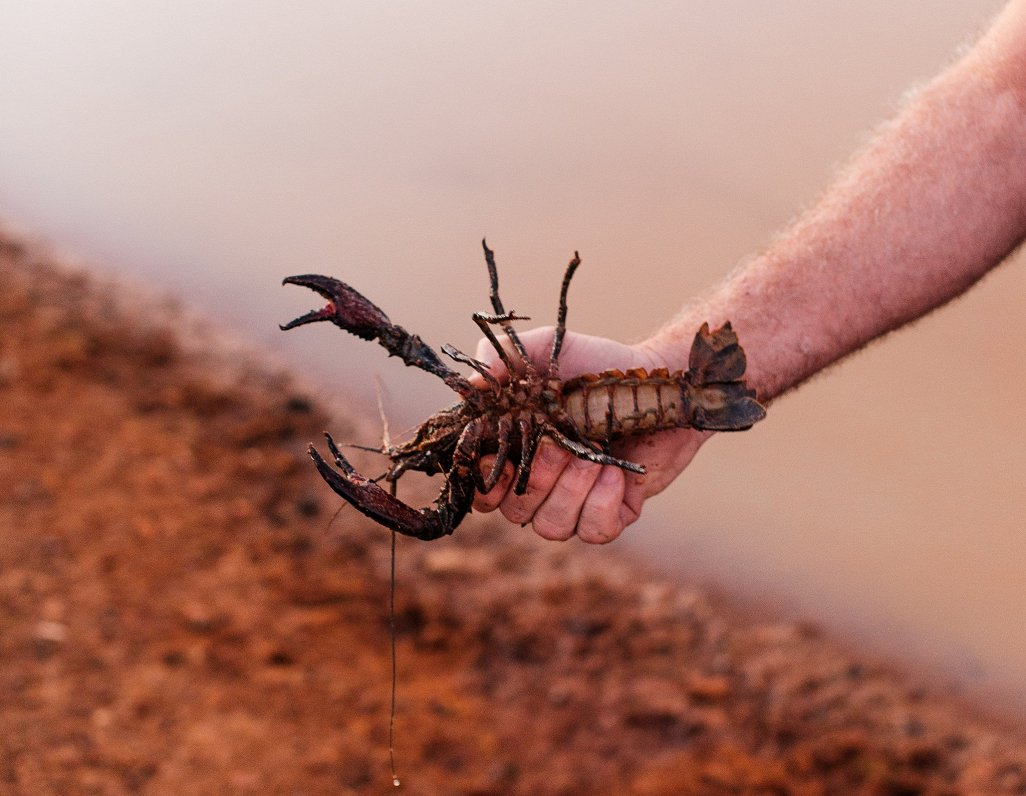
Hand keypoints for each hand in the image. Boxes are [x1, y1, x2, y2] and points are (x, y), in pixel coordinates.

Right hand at [470, 326, 710, 542]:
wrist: (658, 378)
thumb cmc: (597, 363)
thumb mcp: (547, 349)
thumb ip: (503, 357)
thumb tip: (469, 387)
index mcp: (515, 450)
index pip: (481, 490)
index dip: (485, 484)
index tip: (498, 460)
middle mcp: (539, 482)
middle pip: (514, 511)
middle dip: (537, 477)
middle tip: (562, 444)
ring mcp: (575, 500)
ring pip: (551, 527)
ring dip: (571, 491)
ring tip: (595, 455)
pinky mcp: (613, 511)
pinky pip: (593, 532)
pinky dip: (601, 505)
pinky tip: (615, 473)